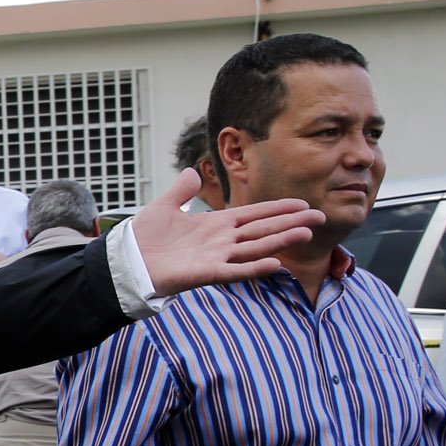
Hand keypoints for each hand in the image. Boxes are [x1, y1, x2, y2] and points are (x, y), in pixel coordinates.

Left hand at [124, 168, 323, 295]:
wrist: (126, 262)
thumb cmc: (143, 238)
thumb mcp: (164, 207)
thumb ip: (181, 191)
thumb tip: (191, 171)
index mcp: (214, 225)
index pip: (253, 215)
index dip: (277, 209)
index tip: (301, 204)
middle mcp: (221, 241)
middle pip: (262, 230)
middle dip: (290, 223)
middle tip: (319, 217)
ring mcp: (216, 258)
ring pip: (255, 248)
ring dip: (280, 241)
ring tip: (306, 233)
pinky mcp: (205, 274)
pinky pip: (235, 271)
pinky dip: (255, 267)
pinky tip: (276, 263)